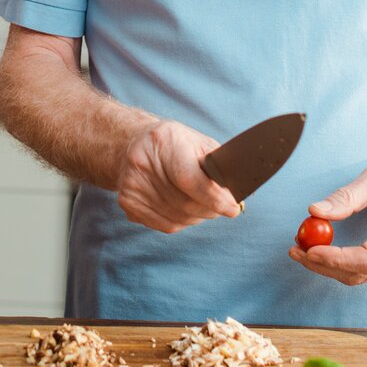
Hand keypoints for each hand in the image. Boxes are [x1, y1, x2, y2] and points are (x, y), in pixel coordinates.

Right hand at [117, 119, 242, 232]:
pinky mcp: (128, 203)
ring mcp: (132, 185)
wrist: (132, 144)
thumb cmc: (174, 143)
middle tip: (225, 207)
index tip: (233, 209)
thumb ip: (218, 165)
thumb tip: (238, 194)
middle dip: (211, 209)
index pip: (190, 180)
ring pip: (179, 218)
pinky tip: (185, 207)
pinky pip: (166, 225)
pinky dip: (183, 221)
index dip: (215, 199)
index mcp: (163, 141)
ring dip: (198, 216)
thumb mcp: (197, 142)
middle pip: (186, 203)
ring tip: (204, 205)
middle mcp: (142, 163)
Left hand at [287, 147, 366, 284]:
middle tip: (295, 249)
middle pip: (361, 273)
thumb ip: (345, 198)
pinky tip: (324, 249)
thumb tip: (314, 211)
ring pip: (362, 275)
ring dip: (330, 266)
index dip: (336, 259)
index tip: (309, 250)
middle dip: (324, 265)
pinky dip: (342, 263)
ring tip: (302, 248)